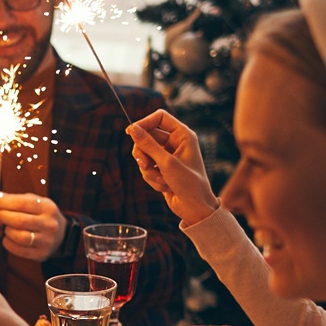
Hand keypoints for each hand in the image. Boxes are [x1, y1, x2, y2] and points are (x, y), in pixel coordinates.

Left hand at [0, 192, 66, 261]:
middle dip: (2, 217)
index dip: (2, 203)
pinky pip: (19, 250)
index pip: (21, 203)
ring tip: (6, 227)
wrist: (61, 235)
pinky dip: (8, 244)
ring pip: (19, 237)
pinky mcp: (42, 254)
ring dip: (7, 231)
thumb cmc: (40, 214)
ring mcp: (47, 240)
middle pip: (19, 221)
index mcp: (47, 207)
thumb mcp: (33, 202)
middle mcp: (49, 224)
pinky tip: (8, 238)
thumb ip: (14, 198)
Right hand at [127, 111, 218, 225]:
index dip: (144, 123)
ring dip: (148, 169)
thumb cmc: (189, 184)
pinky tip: (164, 186)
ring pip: (144, 153)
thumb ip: (148, 144)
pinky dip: (151, 178)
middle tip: (144, 164)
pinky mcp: (162, 169)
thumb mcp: (167, 163)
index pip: (159, 117)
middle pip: (147, 135)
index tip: (130, 132)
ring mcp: (168, 156)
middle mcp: (175, 143)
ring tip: (159, 179)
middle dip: (143, 152)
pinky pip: (146, 167)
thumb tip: (132, 128)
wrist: (195, 208)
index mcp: (183, 135)